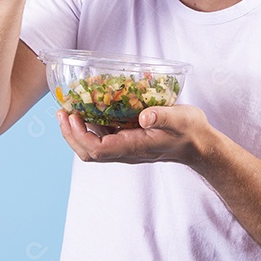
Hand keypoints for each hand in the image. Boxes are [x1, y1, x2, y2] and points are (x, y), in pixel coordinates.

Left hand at [57, 104, 217, 165]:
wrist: (199, 145)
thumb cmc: (191, 131)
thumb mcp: (181, 119)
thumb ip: (163, 117)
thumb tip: (145, 117)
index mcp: (134, 147)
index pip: (97, 149)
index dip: (79, 135)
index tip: (73, 115)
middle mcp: (126, 150)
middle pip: (88, 152)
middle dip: (70, 134)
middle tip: (61, 111)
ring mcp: (125, 147)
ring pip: (92, 147)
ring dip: (76, 131)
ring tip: (67, 110)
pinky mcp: (128, 140)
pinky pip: (101, 138)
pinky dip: (89, 126)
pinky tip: (87, 109)